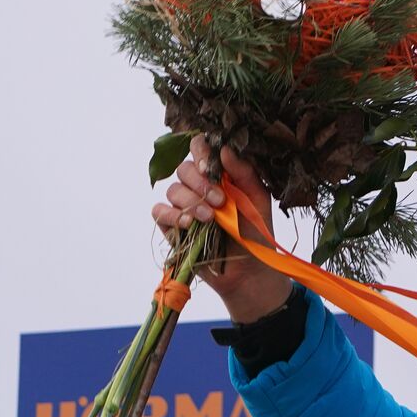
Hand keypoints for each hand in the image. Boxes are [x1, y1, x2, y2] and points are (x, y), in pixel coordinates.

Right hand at [151, 135, 291, 322]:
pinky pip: (159, 212)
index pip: (200, 149)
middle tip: (219, 200)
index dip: (201, 152)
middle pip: (184, 168)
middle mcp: (198, 187)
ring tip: (210, 218)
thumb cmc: (256, 230)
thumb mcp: (258, 198)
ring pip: (173, 189)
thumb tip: (224, 149)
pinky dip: (171, 215)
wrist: (250, 268)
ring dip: (191, 201)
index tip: (212, 168)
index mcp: (219, 175)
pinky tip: (188, 223)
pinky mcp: (171, 227)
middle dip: (201, 183)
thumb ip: (244, 172)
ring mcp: (183, 206)